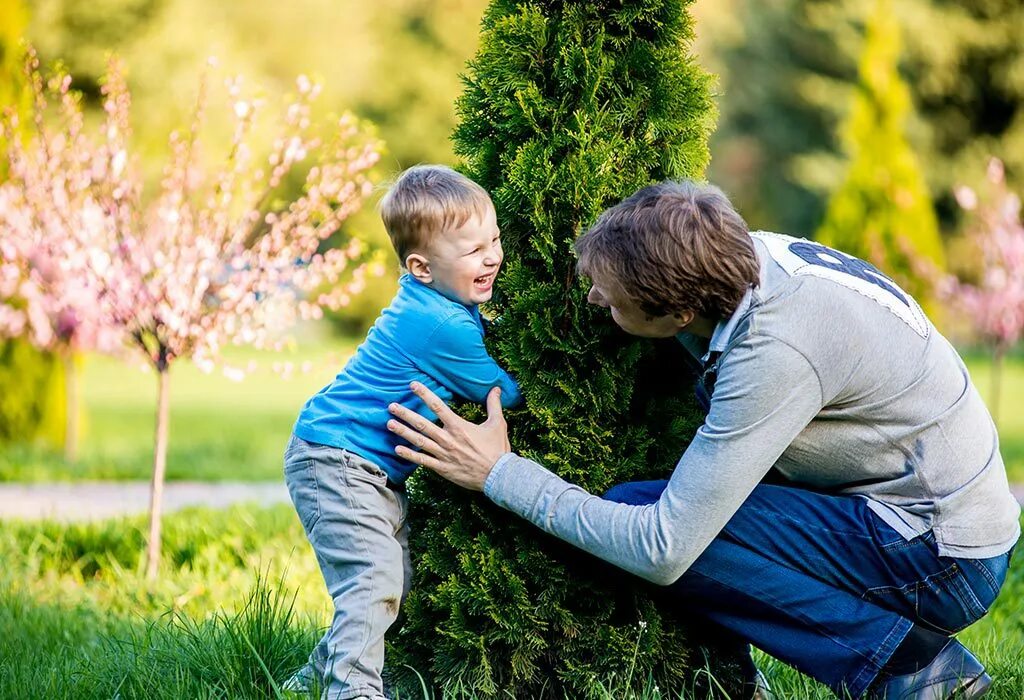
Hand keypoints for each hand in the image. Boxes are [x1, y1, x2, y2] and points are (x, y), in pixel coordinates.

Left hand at [387, 382, 510, 490]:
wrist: (498, 476)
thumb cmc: (497, 449)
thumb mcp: (498, 424)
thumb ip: (494, 405)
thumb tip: (496, 388)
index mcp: (459, 426)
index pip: (438, 406)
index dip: (424, 394)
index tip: (413, 385)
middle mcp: (448, 439)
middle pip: (422, 423)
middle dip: (406, 414)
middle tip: (392, 406)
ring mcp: (444, 454)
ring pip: (419, 441)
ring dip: (403, 432)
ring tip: (389, 424)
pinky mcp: (443, 468)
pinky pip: (423, 461)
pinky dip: (409, 455)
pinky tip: (397, 449)